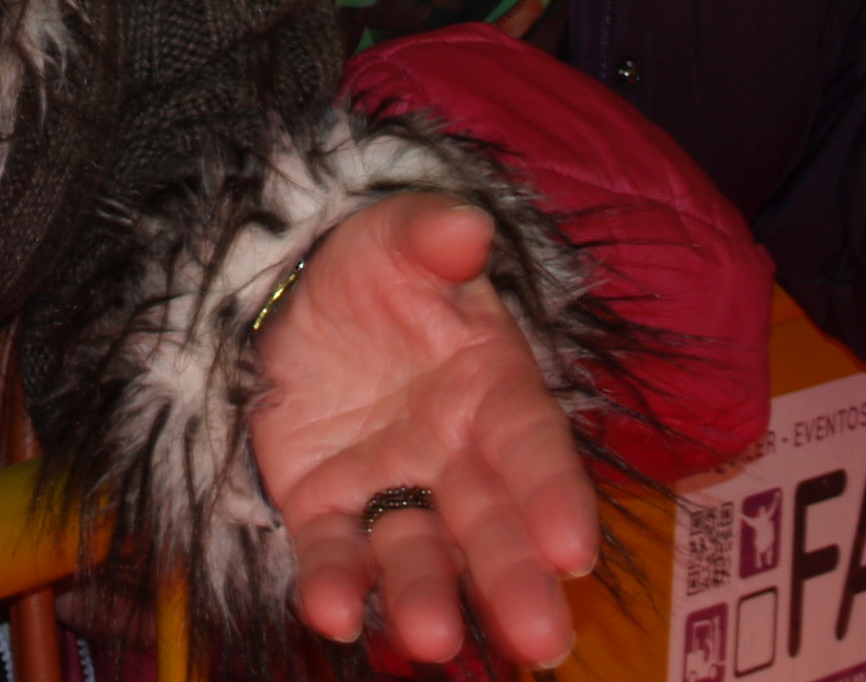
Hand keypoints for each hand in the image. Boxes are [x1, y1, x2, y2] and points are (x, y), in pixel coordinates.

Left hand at [248, 190, 598, 666]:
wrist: (292, 290)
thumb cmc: (371, 268)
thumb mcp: (395, 235)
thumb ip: (429, 234)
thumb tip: (465, 225)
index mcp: (492, 389)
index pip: (531, 447)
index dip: (555, 496)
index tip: (574, 550)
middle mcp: (454, 454)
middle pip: (492, 522)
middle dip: (514, 579)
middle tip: (542, 642)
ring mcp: (391, 487)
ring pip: (418, 551)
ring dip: (424, 595)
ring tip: (427, 637)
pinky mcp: (325, 506)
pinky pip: (333, 550)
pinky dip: (335, 585)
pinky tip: (332, 613)